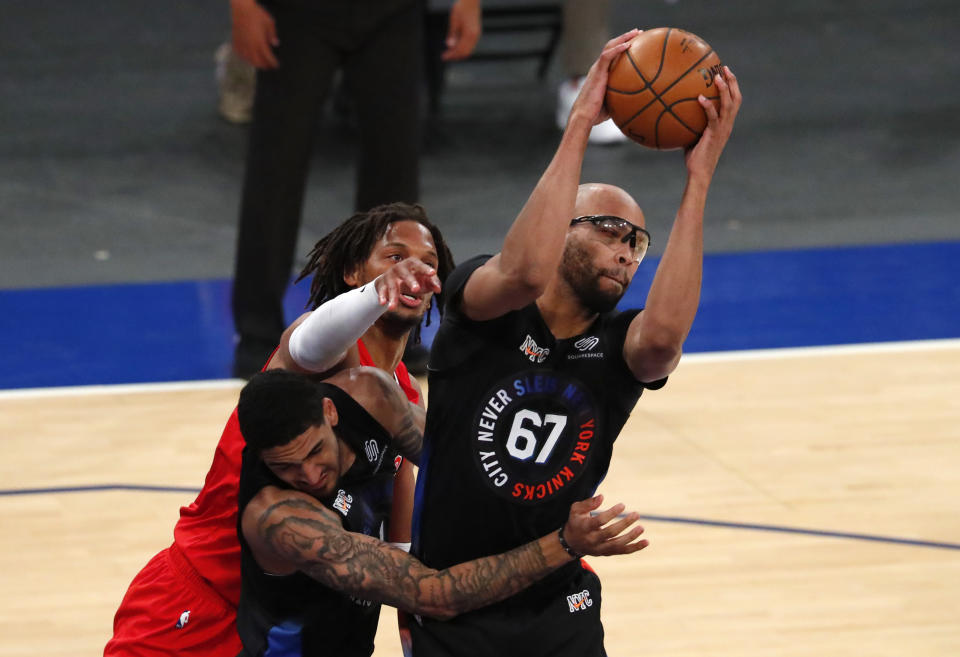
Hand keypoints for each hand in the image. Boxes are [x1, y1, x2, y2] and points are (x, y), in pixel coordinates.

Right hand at [231, 0, 278, 68]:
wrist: (242, 8)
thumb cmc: (257, 14)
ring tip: (259, 63)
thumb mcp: (269, 23)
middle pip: (257, 62)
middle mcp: (250, 46)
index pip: (268, 57)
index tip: (276, 65)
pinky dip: (244, 57)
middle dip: (264, 65)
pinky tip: (247, 57)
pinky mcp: (235, 41)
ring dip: (254, 63)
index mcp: (260, 42)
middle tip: (268, 66)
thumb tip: (276, 44)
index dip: (273, 63)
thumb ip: (273, 35)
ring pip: (248, 59)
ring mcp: (242, 44)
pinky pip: (239, 53)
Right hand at [374, 259, 441, 310]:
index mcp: (412, 264)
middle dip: (410, 281)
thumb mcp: (424, 280)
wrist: (393, 279)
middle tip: (416, 290)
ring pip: (392, 286)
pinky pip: (382, 291)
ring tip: (393, 308)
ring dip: (393, 296)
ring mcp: (390, 276)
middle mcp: (400, 268)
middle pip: (405, 274)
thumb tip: (438, 290)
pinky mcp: (383, 284)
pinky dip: (382, 297)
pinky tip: (383, 303)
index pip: (419, 265)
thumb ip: (433, 283)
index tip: (432, 273)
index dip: (426, 269)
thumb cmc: (413, 279)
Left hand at [442, 0, 481, 60]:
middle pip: (465, 52)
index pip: (460, 50)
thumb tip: (449, 46)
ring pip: (468, 50)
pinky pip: (470, 45)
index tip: (443, 57)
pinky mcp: (476, 33)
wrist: (471, 1)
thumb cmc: (461, 8)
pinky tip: (455, 45)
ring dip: (459, 52)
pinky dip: (462, 48)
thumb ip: (452, 34)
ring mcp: (477, 35)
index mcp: (469, 34)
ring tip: (449, 52)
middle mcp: (475, 36)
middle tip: (445, 56)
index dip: (451, 54)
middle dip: (455, 55)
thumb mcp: (454, 21)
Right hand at [562, 495, 647, 556]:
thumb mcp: (576, 509)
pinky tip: (646, 542)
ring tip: (641, 527)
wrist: (572, 543)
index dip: (612, 513)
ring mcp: (600, 548)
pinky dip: (635, 547)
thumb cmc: (576, 521)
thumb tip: (602, 497)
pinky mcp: (607, 553)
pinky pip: (622, 551)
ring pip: (618, 545)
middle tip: (636, 514)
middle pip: (611, 533)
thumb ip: (588, 503)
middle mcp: (592, 540)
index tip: (623, 505)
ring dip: (631, 537)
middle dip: (624, 523)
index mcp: (585, 527)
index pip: (600, 521)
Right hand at [567, 30, 639, 128]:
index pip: (612, 56)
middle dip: (625, 37)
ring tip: (636, 32)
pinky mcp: (597, 72)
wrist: (584, 116)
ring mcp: (597, 68)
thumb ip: (622, 99)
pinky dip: (618, 48)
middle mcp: (598, 68)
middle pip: (611, 47)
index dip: (622, 48)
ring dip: (623, 38)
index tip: (635, 43)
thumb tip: (636, 103)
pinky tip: (628, 45)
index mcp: (600, 74)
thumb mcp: (612, 105)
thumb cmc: (596, 115)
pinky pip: (607, 55)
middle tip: (638, 33)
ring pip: (610, 46)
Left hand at [684, 66, 741, 180]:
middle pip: (736, 99)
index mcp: (725, 124)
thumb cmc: (694, 157)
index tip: (726, 72)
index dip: (733, 86)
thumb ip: (689, 123)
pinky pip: (712, 118)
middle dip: (732, 82)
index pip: (734, 102)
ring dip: (724, 89)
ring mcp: (723, 130)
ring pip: (729, 105)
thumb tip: (673, 111)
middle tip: (725, 68)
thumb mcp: (692, 137)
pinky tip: (699, 98)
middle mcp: (727, 125)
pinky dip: (708, 106)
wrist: (699, 172)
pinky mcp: (714, 135)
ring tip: (717, 77)